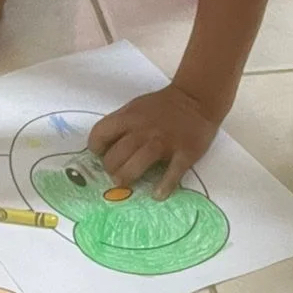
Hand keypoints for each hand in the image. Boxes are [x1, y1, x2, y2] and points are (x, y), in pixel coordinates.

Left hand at [90, 84, 220, 198]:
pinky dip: (164, 186)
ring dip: (128, 177)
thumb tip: (104, 147)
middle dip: (111, 169)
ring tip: (125, 184)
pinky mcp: (185, 152)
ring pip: (138, 163)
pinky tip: (158, 194)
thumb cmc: (162, 105)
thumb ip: (121, 124)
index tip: (100, 155)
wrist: (196, 99)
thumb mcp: (136, 107)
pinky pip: (172, 172)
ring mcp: (164, 141)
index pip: (101, 133)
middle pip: (117, 154)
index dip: (96, 147)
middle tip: (115, 175)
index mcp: (129, 117)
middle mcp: (143, 130)